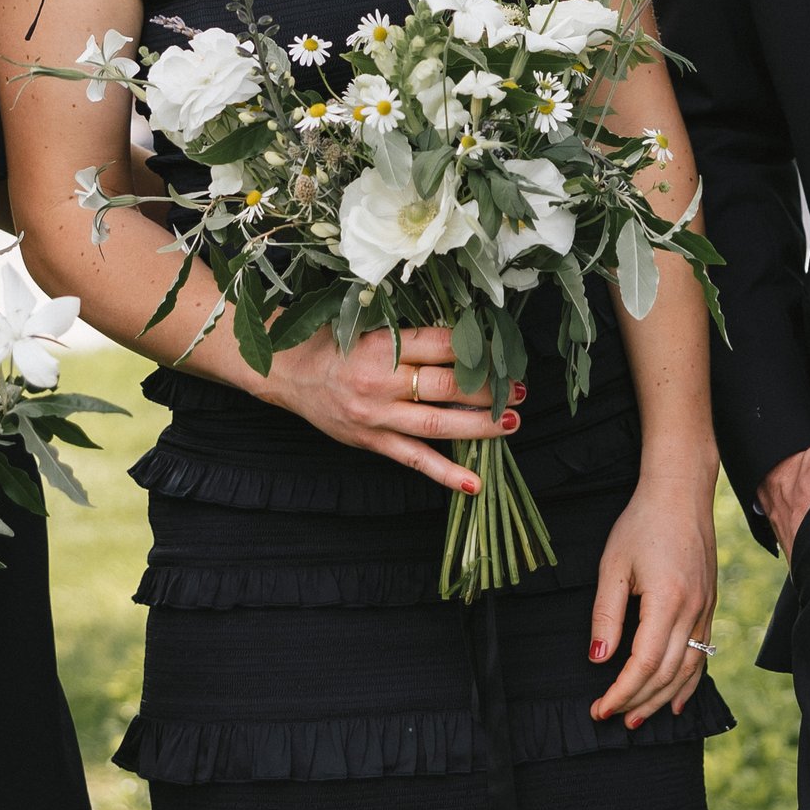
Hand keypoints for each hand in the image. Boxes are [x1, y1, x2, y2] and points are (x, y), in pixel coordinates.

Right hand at [266, 322, 514, 495]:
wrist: (289, 373)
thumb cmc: (333, 344)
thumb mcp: (369, 327)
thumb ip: (410, 335)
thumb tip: (463, 337)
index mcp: (383, 345)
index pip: (441, 344)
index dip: (476, 347)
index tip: (502, 349)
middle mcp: (382, 381)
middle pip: (446, 385)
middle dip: (488, 388)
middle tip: (519, 387)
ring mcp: (378, 416)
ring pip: (437, 423)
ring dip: (479, 425)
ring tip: (511, 422)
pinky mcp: (373, 441)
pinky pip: (415, 459)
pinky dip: (446, 473)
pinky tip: (473, 482)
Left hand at [588, 462, 719, 727]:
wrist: (681, 492)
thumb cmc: (642, 523)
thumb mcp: (613, 565)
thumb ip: (606, 615)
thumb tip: (599, 659)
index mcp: (668, 601)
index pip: (643, 664)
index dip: (621, 692)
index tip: (600, 708)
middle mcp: (693, 611)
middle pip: (666, 674)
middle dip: (638, 702)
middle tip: (612, 719)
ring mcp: (706, 609)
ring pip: (687, 670)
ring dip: (662, 699)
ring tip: (638, 718)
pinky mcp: (709, 605)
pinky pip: (702, 654)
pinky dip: (688, 682)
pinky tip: (676, 700)